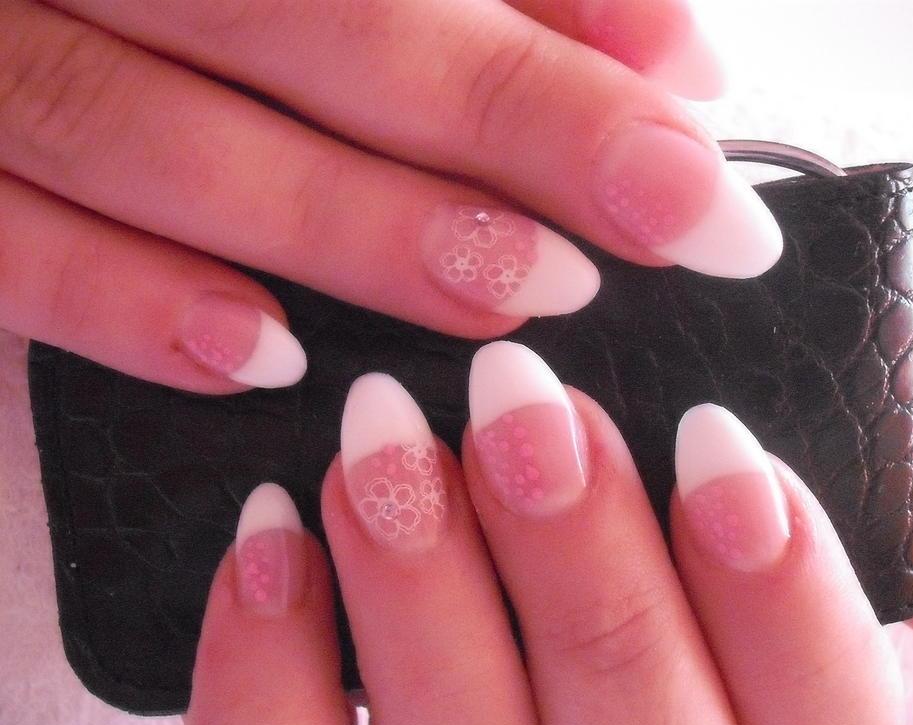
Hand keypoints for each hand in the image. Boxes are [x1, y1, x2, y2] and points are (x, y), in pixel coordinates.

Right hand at [0, 0, 780, 392]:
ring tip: (507, 299)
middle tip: (654, 226)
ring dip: (348, 227)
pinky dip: (121, 301)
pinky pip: (4, 242)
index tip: (700, 167)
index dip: (562, 70)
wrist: (15, 7)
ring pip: (160, 135)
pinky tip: (254, 357)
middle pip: (313, 25)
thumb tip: (670, 68)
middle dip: (502, 128)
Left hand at [182, 343, 912, 724]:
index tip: (713, 435)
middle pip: (627, 701)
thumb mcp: (806, 684)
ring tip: (379, 429)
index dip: (774, 568)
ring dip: (416, 570)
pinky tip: (270, 539)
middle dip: (571, 534)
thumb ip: (862, 617)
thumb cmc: (708, 713)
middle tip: (515, 391)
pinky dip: (264, 665)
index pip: (820, 703)